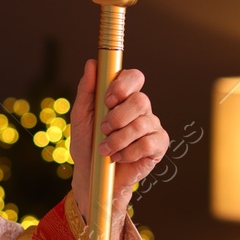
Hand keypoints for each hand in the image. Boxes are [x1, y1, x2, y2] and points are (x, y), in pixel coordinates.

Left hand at [68, 59, 168, 214]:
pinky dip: (128, 152)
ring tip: (104, 149)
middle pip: (140, 100)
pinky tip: (118, 157)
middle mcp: (141, 109)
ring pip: (142, 124)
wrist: (91, 176)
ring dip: (118, 139)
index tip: (108, 99)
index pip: (134, 77)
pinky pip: (148, 143)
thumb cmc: (87, 144)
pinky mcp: (158, 146)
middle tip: (103, 129)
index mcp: (124, 97)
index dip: (124, 85)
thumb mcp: (81, 116)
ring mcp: (152, 127)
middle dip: (118, 116)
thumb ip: (87, 90)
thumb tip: (92, 64)